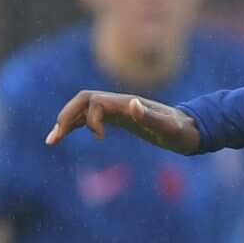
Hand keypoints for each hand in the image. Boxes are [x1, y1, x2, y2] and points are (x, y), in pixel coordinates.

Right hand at [45, 90, 201, 153]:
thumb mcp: (170, 128)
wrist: (192, 130)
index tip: (102, 138)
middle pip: (82, 101)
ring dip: (66, 122)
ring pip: (82, 109)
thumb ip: (152, 116)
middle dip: (66, 116)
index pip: (94, 101)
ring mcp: (117, 110)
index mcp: (126, 104)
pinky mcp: (118, 118)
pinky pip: (90, 117)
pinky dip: (76, 125)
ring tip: (51, 141)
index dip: (90, 118)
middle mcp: (119, 103)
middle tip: (54, 138)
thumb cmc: (182, 131)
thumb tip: (131, 104)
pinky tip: (65, 136)